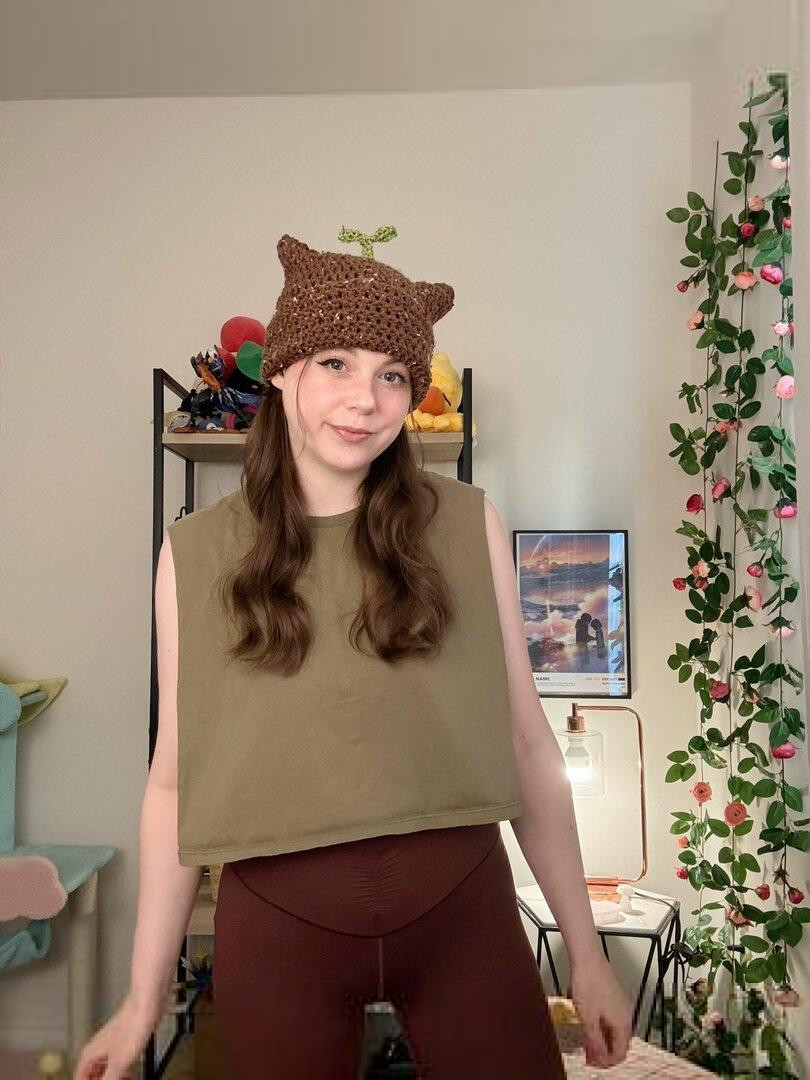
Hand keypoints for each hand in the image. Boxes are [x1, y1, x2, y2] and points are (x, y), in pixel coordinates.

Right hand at [73, 992, 160, 1078]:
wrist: (147, 1004)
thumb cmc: (132, 1026)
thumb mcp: (119, 1063)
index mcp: (90, 1054)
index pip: (79, 1077)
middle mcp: (97, 1049)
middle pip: (91, 1073)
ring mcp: (110, 1044)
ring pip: (104, 1068)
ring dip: (110, 1077)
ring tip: (122, 1079)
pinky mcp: (123, 1040)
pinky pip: (116, 1061)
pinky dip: (120, 1070)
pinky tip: (129, 1072)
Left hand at [569, 952, 632, 1067]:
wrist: (588, 958)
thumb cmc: (588, 985)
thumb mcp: (588, 1017)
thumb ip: (595, 1041)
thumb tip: (599, 1058)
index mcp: (623, 1023)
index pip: (620, 1052)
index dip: (607, 1062)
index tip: (592, 1064)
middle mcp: (626, 1015)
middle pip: (620, 1043)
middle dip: (605, 1053)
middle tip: (589, 1057)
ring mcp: (621, 1005)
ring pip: (615, 1031)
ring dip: (603, 1041)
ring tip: (587, 1045)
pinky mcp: (614, 997)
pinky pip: (612, 1020)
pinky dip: (603, 1028)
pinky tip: (590, 1028)